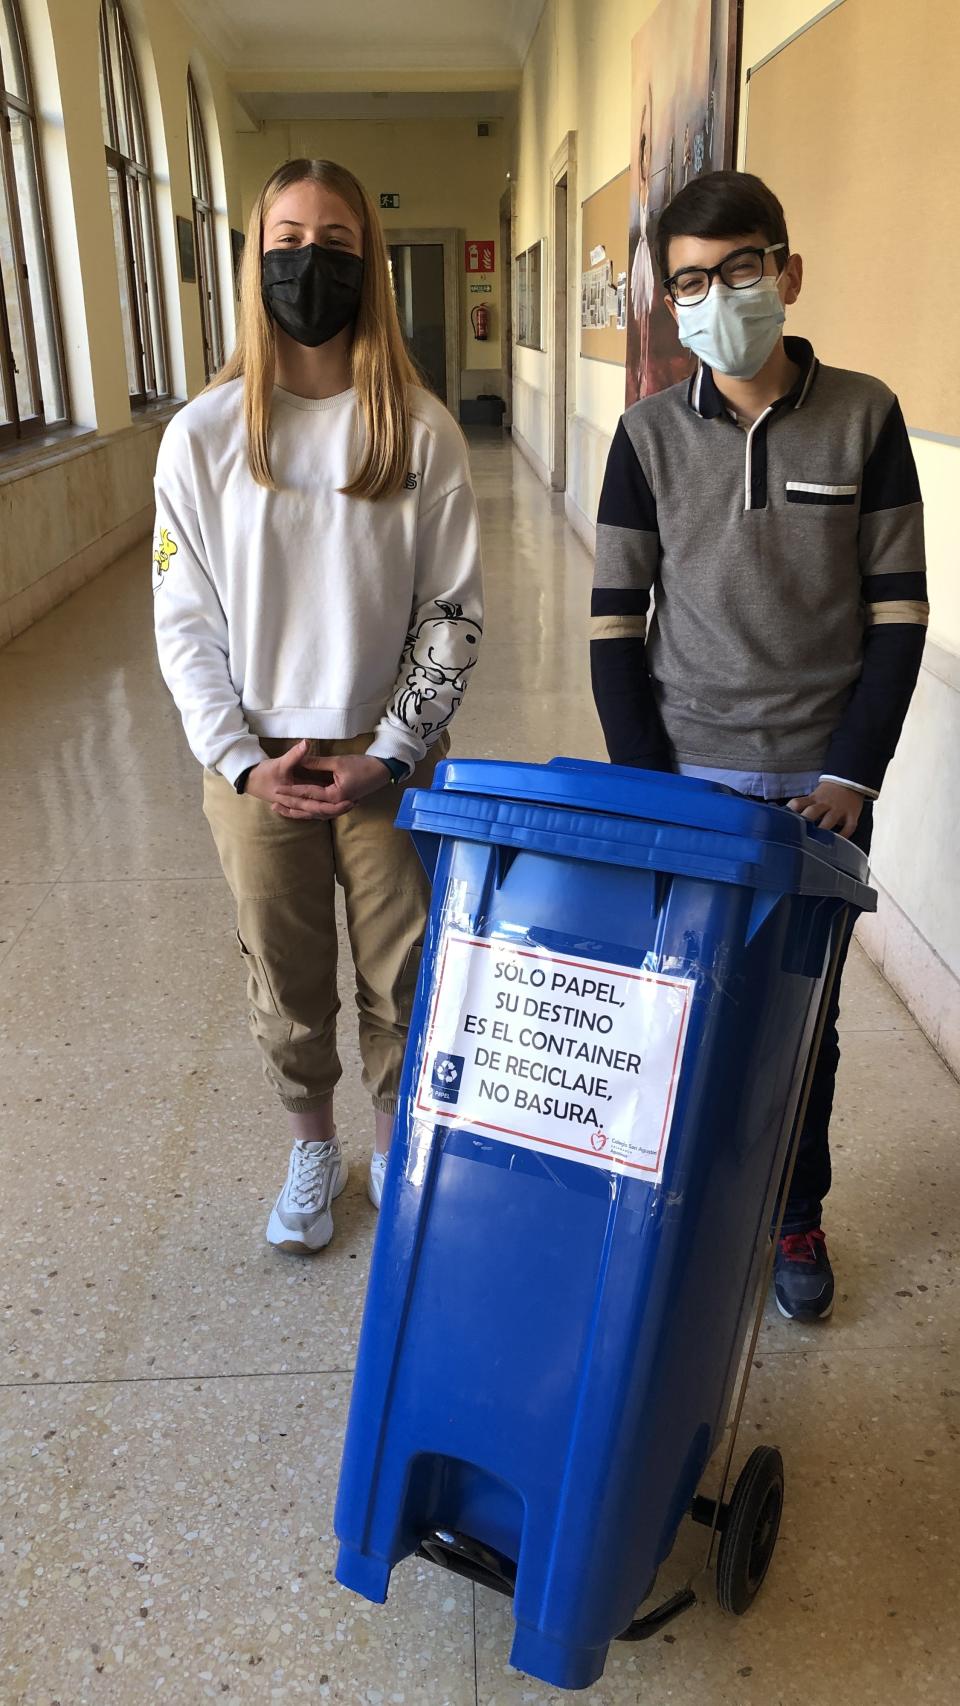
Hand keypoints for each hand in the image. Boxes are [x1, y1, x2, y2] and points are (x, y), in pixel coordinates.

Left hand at [246, 743, 390, 819]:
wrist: (382, 771)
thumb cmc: (362, 765)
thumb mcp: (338, 762)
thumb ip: (317, 762)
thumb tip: (299, 758)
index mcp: (335, 796)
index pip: (308, 794)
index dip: (292, 791)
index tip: (277, 788)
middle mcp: (336, 805)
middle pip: (309, 808)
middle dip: (290, 805)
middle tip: (274, 802)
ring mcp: (338, 807)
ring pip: (313, 814)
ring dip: (296, 812)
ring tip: (279, 810)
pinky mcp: (339, 805)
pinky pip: (320, 812)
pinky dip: (307, 812)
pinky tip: (297, 810)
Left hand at [785, 780, 864, 838]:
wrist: (849, 781)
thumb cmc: (827, 793)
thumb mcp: (813, 796)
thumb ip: (802, 807)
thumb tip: (784, 819)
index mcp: (812, 799)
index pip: (798, 803)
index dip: (789, 813)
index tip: (783, 824)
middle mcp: (825, 804)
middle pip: (812, 812)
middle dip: (805, 822)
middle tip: (798, 836)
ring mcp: (839, 810)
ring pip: (829, 820)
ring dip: (822, 830)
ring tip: (815, 843)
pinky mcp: (852, 815)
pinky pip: (848, 827)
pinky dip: (843, 836)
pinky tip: (838, 843)